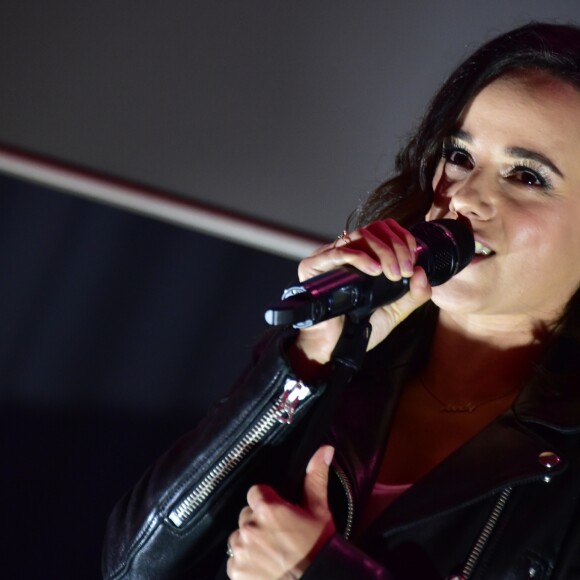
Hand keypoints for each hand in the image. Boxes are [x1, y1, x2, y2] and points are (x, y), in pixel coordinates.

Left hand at [226, 446, 335, 579]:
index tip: (278, 512)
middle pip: (246, 515)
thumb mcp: (320, 511)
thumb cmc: (319, 548)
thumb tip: (325, 450)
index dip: (267, 501)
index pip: (255, 492)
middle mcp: (250, 527)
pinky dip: (245, 564)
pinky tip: (262, 568)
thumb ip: (316, 477)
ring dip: (250, 542)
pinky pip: (234, 561)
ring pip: (239, 537)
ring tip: (270, 553)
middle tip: (277, 536)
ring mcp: (241, 550)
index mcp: (268, 509)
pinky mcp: (236, 572)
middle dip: (258, 522)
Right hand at [292, 219, 431, 366]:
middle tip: (404, 270)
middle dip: (396, 246)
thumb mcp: (394, 312)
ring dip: (383, 251)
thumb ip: (413, 295)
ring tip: (393, 274)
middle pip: (374, 229)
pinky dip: (361, 258)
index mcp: (362, 257)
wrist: (333, 348)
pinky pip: (338, 252)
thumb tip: (422, 272)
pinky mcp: (312, 266)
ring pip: (359, 235)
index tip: (412, 261)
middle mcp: (344, 252)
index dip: (402, 238)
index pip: (384, 230)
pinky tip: (374, 271)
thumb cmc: (358, 329)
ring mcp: (327, 257)